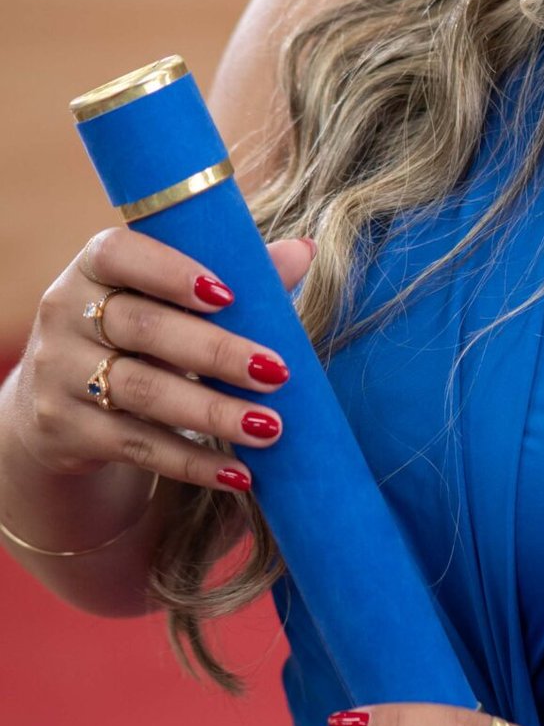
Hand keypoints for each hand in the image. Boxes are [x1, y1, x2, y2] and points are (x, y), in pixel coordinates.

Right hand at [14, 226, 314, 494]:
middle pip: (144, 328)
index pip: (118, 253)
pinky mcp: (65, 430)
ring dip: (213, 412)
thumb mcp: (172, 303)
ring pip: (142, 391)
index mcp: (93, 268)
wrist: (58, 407)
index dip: (171, 272)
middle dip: (216, 351)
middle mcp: (65, 314)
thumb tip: (303, 251)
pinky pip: (136, 446)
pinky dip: (192, 462)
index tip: (228, 296)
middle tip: (277, 373)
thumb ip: (233, 275)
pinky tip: (239, 473)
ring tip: (270, 427)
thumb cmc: (140, 337)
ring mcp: (58, 374)